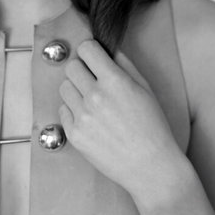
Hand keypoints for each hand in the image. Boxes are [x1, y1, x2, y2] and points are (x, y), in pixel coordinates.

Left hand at [58, 39, 184, 200]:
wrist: (151, 167)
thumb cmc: (152, 127)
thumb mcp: (144, 87)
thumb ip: (123, 63)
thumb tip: (106, 47)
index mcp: (114, 81)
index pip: (86, 48)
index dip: (91, 51)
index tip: (94, 57)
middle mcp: (95, 96)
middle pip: (71, 66)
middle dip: (82, 69)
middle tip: (93, 79)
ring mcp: (83, 116)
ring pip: (64, 87)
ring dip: (75, 89)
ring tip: (92, 100)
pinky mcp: (75, 134)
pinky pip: (62, 110)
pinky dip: (73, 111)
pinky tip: (90, 118)